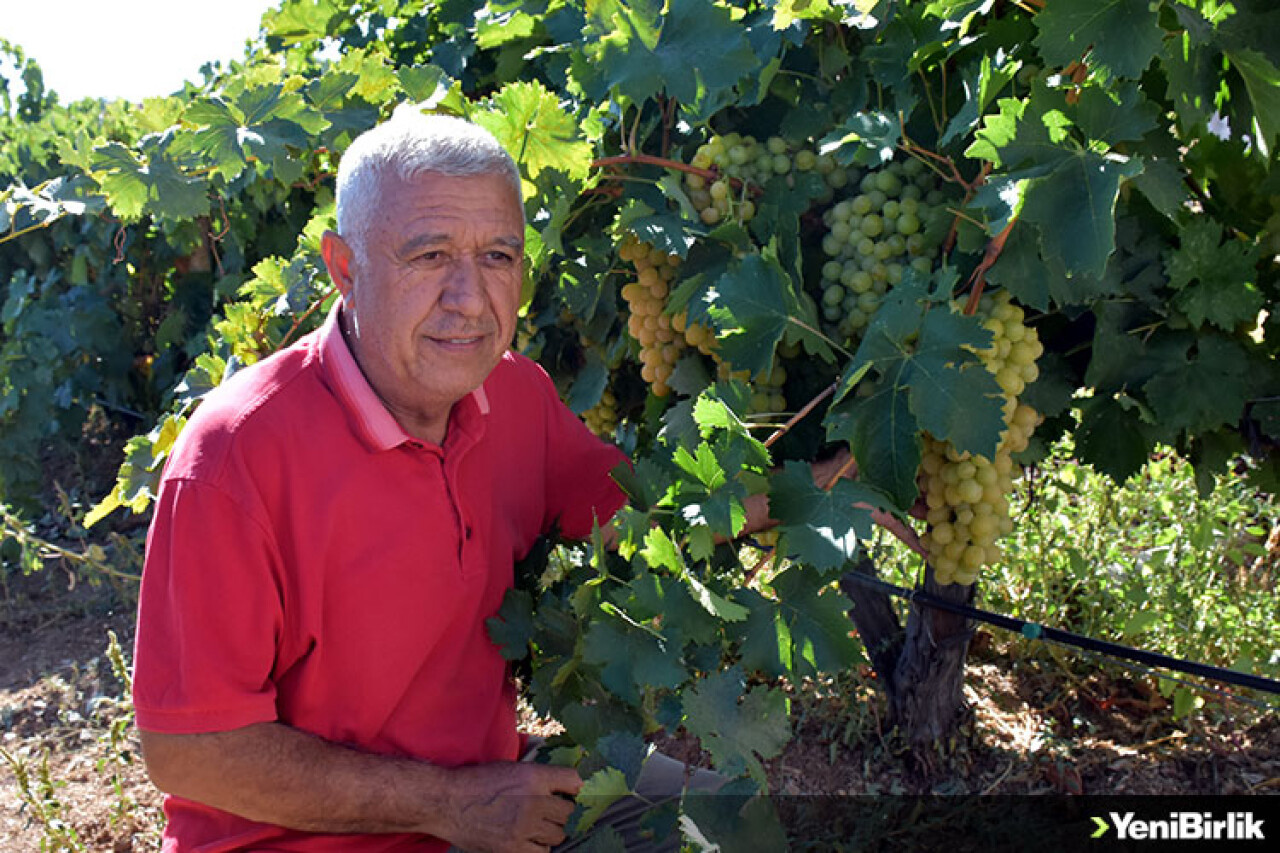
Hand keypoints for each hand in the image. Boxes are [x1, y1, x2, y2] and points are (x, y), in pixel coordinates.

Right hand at [439, 761, 582, 852]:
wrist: (447, 802)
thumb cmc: (478, 782)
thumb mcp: (511, 768)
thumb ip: (539, 776)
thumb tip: (566, 785)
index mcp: (534, 776)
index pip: (575, 782)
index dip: (576, 789)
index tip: (573, 793)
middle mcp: (534, 801)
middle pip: (569, 812)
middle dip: (561, 813)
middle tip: (549, 812)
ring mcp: (524, 827)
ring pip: (559, 835)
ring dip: (551, 832)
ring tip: (536, 826)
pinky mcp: (513, 848)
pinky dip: (538, 848)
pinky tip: (527, 840)